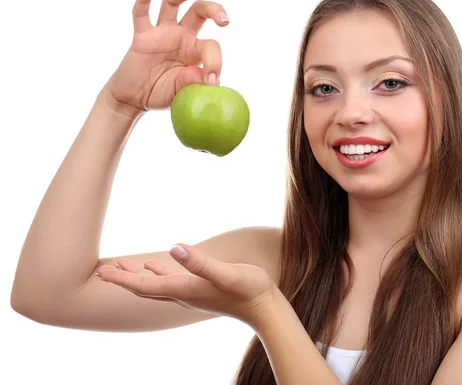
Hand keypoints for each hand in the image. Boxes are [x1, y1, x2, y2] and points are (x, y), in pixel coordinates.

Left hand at [95, 244, 276, 326]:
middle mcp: (184, 293)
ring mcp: (192, 292)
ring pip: (156, 286)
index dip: (123, 280)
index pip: (145, 286)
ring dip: (137, 277)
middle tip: (103, 270)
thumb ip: (201, 263)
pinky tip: (156, 266)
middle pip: (145, 288)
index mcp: (185, 289)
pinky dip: (158, 275)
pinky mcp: (201, 289)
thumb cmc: (249, 289)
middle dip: (124, 280)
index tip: (102, 273)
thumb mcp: (227, 273)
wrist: (265, 307)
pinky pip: (171, 282)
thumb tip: (174, 248)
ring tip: (122, 268)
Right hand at [103, 0, 228, 113]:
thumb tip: (205, 78)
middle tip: (224, 19)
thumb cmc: (161, 93)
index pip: (210, 46)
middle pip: (199, 12)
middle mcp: (181, 37)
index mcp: (195, 52)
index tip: (212, 80)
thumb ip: (192, 83)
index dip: (215, 61)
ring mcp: (162, 33)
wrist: (135, 98)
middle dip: (213, 10)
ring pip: (173, 3)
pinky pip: (141, 13)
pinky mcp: (142, 36)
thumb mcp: (180, 92)